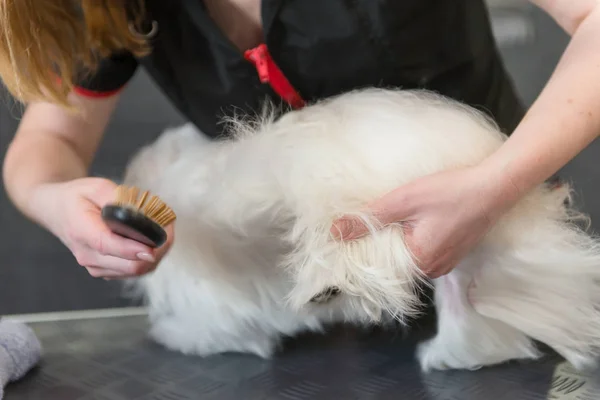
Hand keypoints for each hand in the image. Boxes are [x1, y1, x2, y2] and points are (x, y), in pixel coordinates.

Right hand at [31, 178, 173, 278]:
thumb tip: (140, 213)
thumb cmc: (78, 197)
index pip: (109, 246)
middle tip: (169, 227)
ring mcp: (96, 266)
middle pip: (129, 265)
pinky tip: (153, 241)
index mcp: (81, 231)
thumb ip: (118, 199)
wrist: (57, 210)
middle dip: (156, 249)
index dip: (134, 249)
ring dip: (155, 255)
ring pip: (135, 271)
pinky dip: (148, 259)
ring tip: (164, 231)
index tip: (154, 246)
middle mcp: (87, 255)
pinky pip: (133, 271)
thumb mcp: (96, 187)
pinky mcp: (105, 270)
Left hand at [330, 165, 517, 277]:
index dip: (362, 251)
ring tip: (386, 220)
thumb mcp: (404, 201)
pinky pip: (425, 250)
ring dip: (397, 241)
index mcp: (420, 263)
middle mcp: (433, 270)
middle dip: (379, 245)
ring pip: (410, 256)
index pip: (379, 268)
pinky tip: (410, 220)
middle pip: (395, 263)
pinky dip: (413, 238)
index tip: (349, 237)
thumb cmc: (450, 192)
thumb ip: (369, 219)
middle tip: (364, 224)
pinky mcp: (454, 251)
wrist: (494, 186)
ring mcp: (446, 262)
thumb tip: (336, 233)